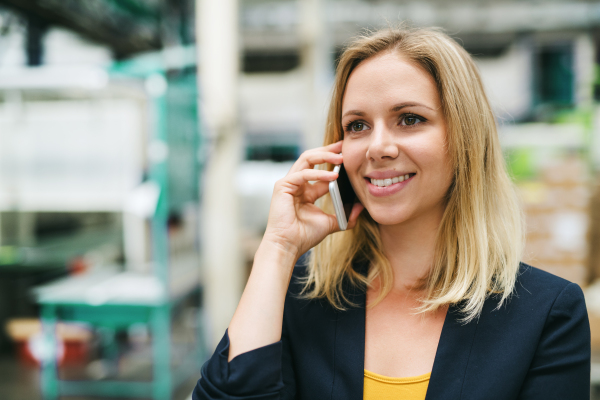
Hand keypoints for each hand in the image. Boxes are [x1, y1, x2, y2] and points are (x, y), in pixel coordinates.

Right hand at [263, 141, 363, 258]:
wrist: (288, 246)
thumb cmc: (305, 236)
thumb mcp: (331, 223)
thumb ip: (345, 216)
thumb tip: (360, 207)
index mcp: (306, 191)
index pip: (321, 169)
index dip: (335, 161)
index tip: (350, 155)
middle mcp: (297, 184)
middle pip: (312, 158)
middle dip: (329, 150)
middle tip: (344, 146)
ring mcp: (288, 183)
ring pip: (306, 159)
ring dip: (324, 156)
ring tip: (341, 158)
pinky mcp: (282, 186)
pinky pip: (303, 173)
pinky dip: (318, 173)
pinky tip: (333, 176)